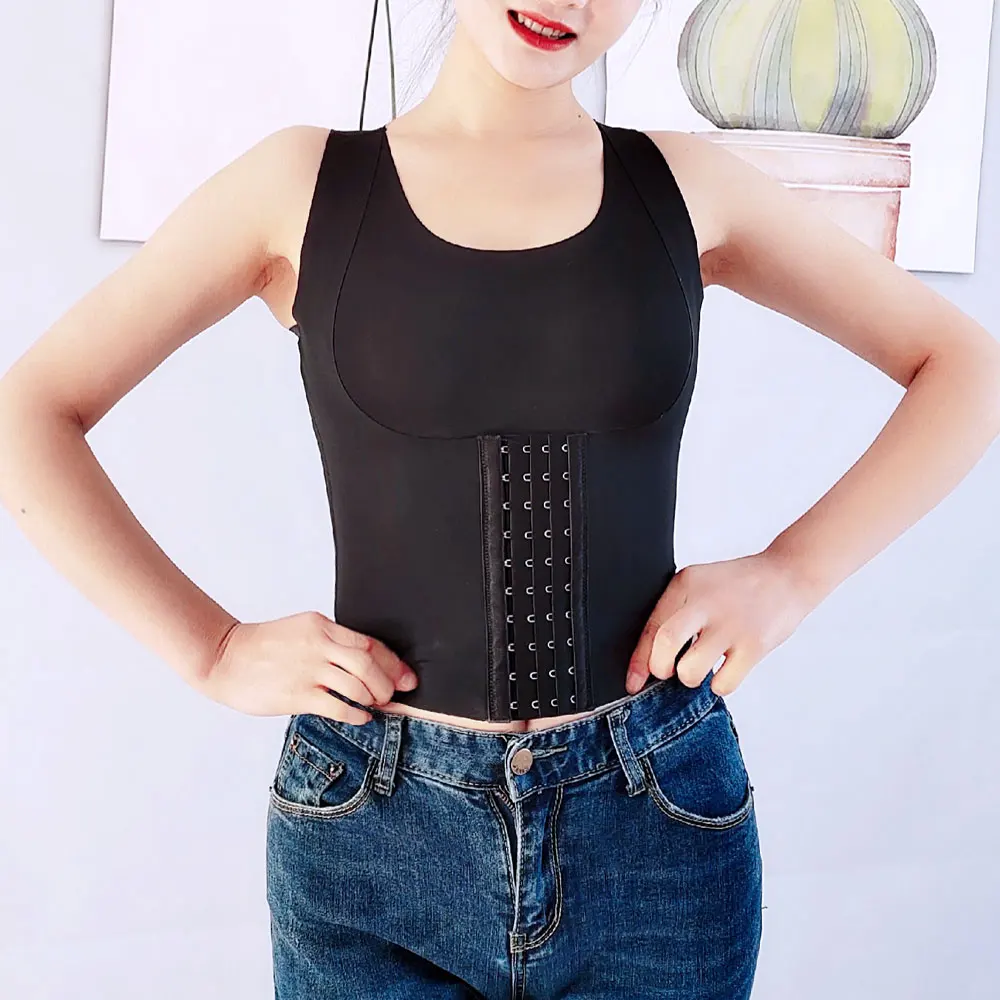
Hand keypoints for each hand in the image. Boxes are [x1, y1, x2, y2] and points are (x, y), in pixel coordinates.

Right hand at [196, 611, 418, 724]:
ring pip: (356, 685)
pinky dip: (356, 714)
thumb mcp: (303, 631)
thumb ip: (331, 642)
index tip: (406, 675)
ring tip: (376, 705)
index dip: (392, 662)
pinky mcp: (296, 694)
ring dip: (373, 698)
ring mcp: (307, 670)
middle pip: (368, 662)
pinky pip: (337, 707)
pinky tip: (361, 717)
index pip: (369, 642)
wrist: (224, 657)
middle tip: (394, 694)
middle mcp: (317, 645)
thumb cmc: (264, 647)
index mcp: (321, 626)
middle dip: (388, 682)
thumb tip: (367, 661)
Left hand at [625, 551, 815, 696]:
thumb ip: (676, 613)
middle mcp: (706, 602)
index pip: (651, 626)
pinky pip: (723, 684)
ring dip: (691, 679)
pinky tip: (727, 669)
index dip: (638, 661)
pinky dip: (720, 685)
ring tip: (702, 667)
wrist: (787, 576)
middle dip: (659, 669)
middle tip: (669, 672)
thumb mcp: (701, 585)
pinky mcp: (755, 645)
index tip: (633, 682)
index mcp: (685, 584)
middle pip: (666, 643)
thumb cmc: (737, 588)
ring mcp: (732, 624)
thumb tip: (649, 661)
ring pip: (691, 670)